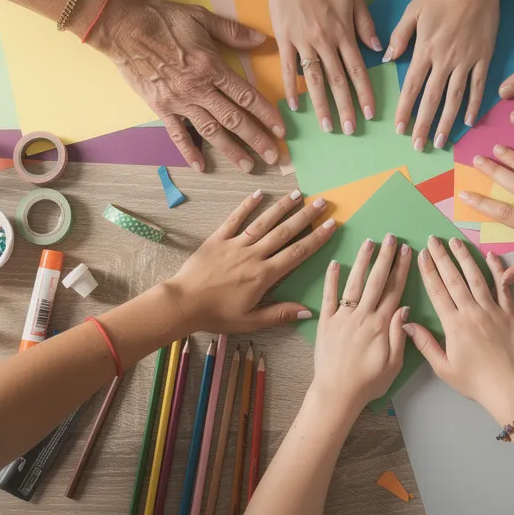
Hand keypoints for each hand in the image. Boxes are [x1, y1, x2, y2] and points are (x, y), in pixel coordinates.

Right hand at [92, 0, 283, 172]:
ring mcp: (179, 101)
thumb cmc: (162, 19)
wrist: (122, 28)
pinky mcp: (160, 108)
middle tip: (274, 157)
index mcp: (212, 67)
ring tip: (248, 166)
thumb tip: (261, 40)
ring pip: (211, 131)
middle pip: (234, 119)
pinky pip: (177, 134)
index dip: (267, 115)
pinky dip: (189, 151)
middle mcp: (198, 89)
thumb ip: (233, 32)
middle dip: (257, 139)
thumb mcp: (201, 17)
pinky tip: (201, 166)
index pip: (247, 96)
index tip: (282, 130)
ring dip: (231, 150)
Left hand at [167, 189, 335, 333]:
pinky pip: (235, 219)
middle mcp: (253, 255)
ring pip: (263, 222)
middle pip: (284, 232)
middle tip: (322, 202)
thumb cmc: (216, 315)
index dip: (316, 238)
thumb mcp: (250, 321)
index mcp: (263, 275)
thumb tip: (309, 311)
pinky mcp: (217, 239)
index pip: (296, 253)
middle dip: (305, 216)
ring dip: (282, 207)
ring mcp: (235, 244)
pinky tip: (259, 194)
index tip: (331, 225)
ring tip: (298, 194)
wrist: (182, 304)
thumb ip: (279, 314)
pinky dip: (247, 205)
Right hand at [268, 0, 380, 133]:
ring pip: (314, 80)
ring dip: (321, 105)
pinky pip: (288, 67)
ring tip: (326, 126)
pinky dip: (291, 87)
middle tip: (351, 130)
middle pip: (337, 81)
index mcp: (343, 32)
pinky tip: (295, 105)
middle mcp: (324, 41)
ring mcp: (302, 41)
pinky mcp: (283, 37)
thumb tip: (377, 49)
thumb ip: (365, 23)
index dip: (365, 94)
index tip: (372, 113)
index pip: (358, 70)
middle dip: (345, 108)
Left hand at [309, 234, 412, 410]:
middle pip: (376, 281)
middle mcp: (362, 316)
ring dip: (362, 261)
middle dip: (385, 257)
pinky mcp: (326, 322)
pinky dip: (331, 279)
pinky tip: (335, 263)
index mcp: (381, 325)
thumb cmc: (368, 382)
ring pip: (354, 283)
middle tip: (391, 237)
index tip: (406, 251)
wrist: (337, 393)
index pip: (394, 290)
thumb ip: (400, 335)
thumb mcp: (393, 364)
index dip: (401, 269)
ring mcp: (342, 317)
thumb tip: (404, 308)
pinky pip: (328, 296)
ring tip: (369, 242)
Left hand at [387, 0, 500, 149]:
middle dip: (424, 125)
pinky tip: (468, 121)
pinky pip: (478, 86)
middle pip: (431, 99)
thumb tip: (387, 57)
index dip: (405, 109)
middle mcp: (444, 60)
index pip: (411, 86)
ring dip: (446, 121)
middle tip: (418, 146)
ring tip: (441, 142)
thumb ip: (399, 35)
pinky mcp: (484, 57)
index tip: (399, 129)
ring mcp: (466, 60)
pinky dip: (473, 104)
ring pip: (454, 98)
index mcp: (425, 49)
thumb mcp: (413, 9)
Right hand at [404, 236, 513, 421]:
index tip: (422, 254)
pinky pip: (503, 286)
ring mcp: (492, 310)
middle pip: (454, 278)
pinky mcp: (510, 313)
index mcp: (453, 325)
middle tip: (434, 239)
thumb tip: (406, 323)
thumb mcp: (443, 367)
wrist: (508, 387)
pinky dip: (497, 269)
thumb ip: (425, 344)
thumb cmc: (474, 381)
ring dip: (465, 257)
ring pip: (476, 277)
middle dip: (442, 257)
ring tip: (456, 241)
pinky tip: (491, 255)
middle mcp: (472, 312)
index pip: (437, 291)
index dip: (428, 270)